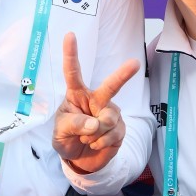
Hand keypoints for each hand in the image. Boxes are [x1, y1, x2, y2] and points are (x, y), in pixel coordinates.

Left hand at [53, 32, 138, 172]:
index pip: (73, 74)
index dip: (71, 55)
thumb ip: (73, 125)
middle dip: (123, 75)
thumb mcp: (59, 134)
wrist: (80, 160)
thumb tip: (94, 124)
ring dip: (93, 134)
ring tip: (86, 139)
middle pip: (110, 86)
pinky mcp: (120, 128)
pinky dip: (100, 142)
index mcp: (77, 95)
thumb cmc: (66, 139)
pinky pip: (113, 134)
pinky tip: (95, 144)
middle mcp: (96, 100)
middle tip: (135, 64)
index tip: (69, 35)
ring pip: (107, 120)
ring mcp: (110, 113)